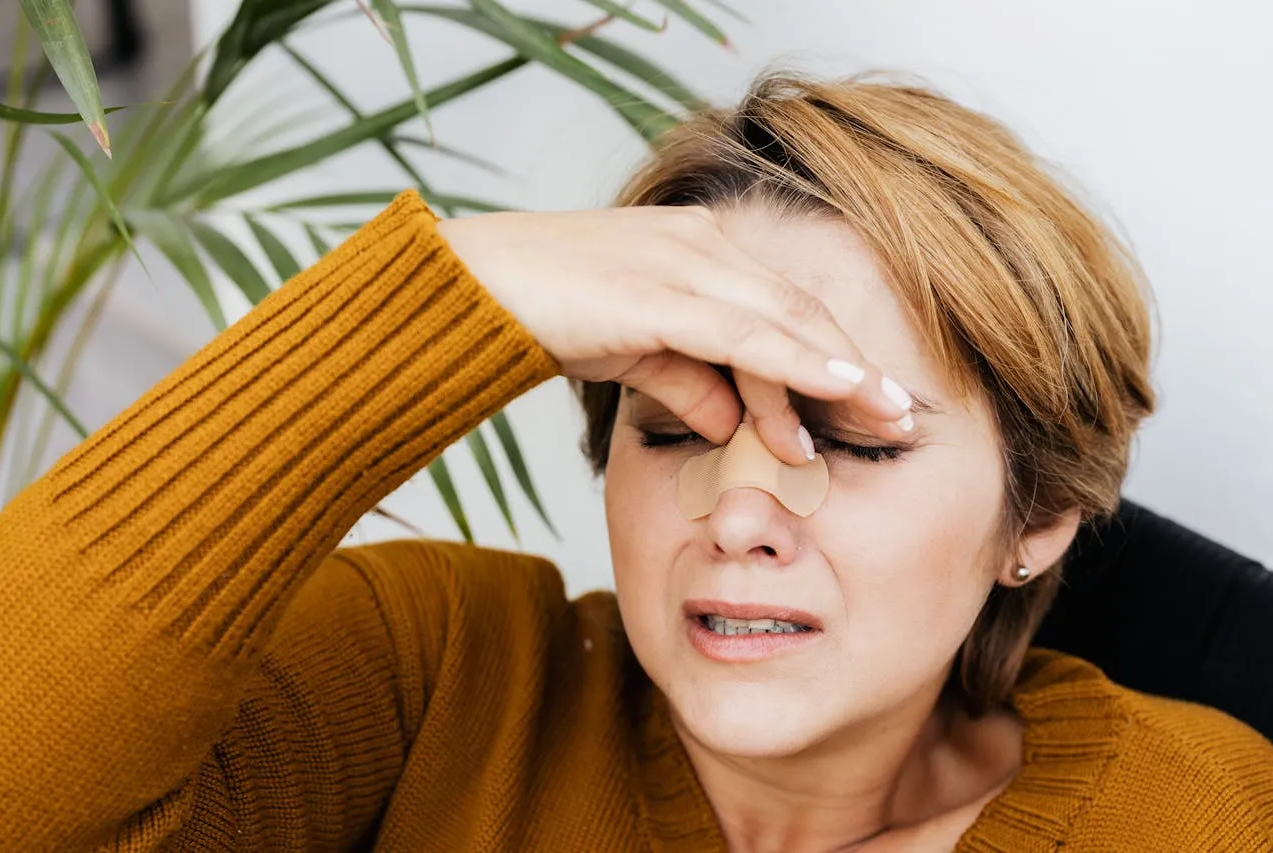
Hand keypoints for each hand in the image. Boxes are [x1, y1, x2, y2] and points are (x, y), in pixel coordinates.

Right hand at [437, 205, 913, 465]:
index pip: (784, 308)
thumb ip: (688, 384)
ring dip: (839, 374)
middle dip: (856, 369)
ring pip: (784, 320)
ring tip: (887, 419)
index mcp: (698, 250)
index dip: (834, 357)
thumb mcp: (633, 355)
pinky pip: (743, 332)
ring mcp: (681, 262)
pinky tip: (836, 388)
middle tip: (904, 420)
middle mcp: (702, 246)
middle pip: (802, 311)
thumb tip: (733, 427)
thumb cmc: (546, 312)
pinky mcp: (656, 291)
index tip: (873, 405)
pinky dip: (796, 363)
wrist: (470, 290)